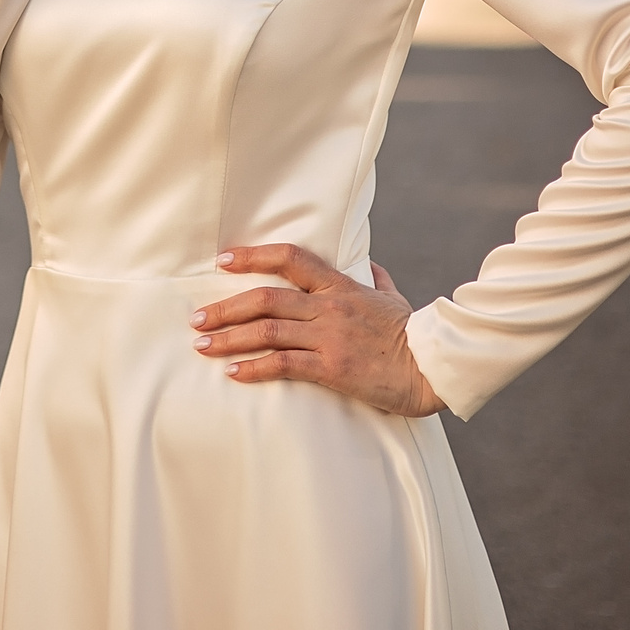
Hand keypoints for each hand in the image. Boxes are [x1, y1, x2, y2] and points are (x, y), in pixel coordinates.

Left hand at [191, 244, 443, 417]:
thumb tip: (369, 266)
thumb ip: (376, 280)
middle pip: (265, 298)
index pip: (290, 258)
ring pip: (267, 330)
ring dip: (228, 338)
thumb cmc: (412, 334)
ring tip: (202, 346)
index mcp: (340, 286)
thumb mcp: (393, 298)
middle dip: (225, 307)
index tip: (223, 260)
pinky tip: (234, 373)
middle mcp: (329, 307)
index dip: (253, 256)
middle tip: (197, 318)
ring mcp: (329, 337)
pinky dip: (254, 368)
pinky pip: (284, 364)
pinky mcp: (331, 368)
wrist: (432, 367)